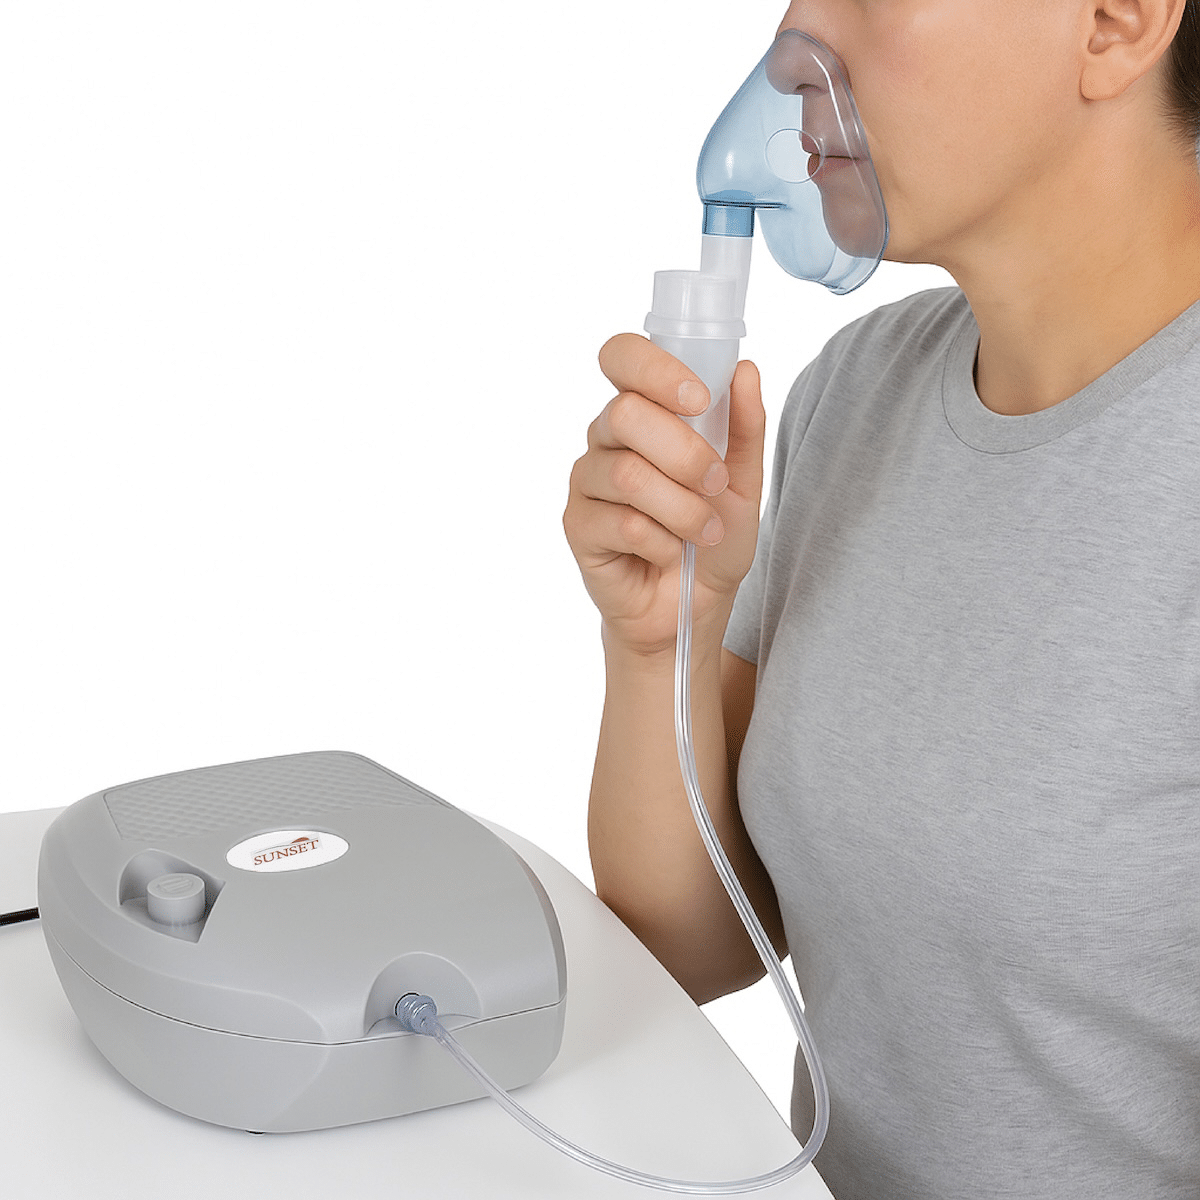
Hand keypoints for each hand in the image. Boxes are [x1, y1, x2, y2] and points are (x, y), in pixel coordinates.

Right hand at [564, 333, 765, 657]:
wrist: (695, 605)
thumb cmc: (711, 538)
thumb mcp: (744, 481)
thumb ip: (744, 427)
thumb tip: (744, 369)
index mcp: (642, 412)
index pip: (622, 357)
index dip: (655, 369)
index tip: (698, 398)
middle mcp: (605, 438)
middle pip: (625, 414)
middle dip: (685, 453)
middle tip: (716, 485)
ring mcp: (587, 481)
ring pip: (628, 475)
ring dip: (682, 507)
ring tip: (704, 530)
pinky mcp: (578, 526)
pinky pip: (622, 523)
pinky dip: (662, 542)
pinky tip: (669, 553)